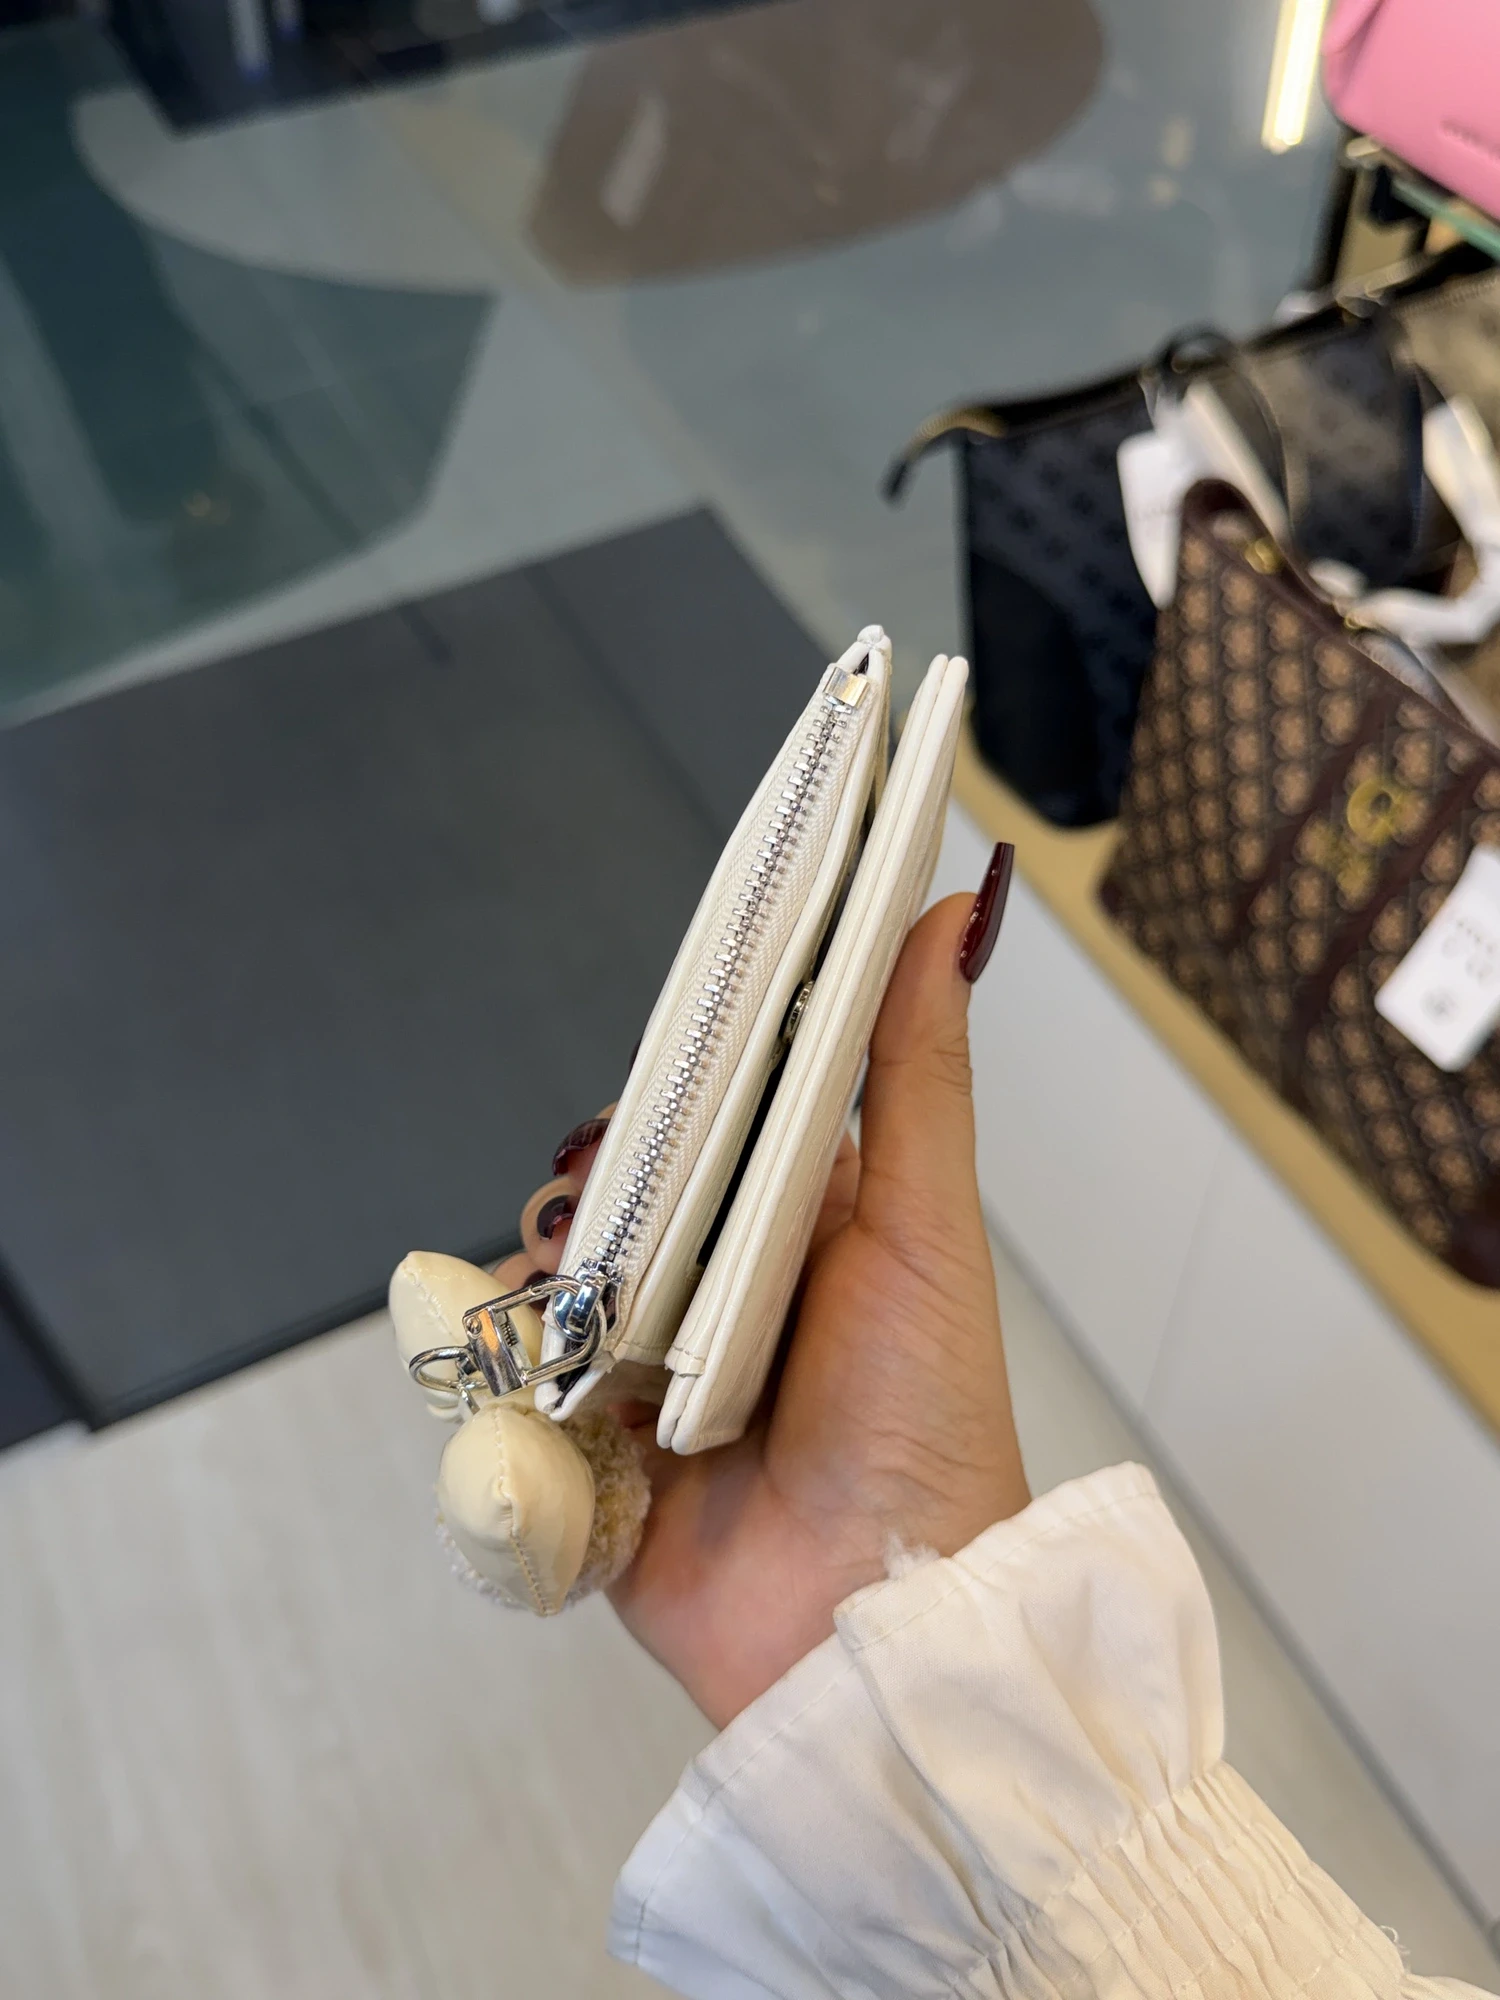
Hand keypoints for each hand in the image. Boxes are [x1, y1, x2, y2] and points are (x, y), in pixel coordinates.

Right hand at [497, 849, 1027, 1726]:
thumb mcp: (922, 1225)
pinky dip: (503, 1370)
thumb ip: (913, 1072)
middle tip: (590, 1201)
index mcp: (804, 1231)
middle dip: (591, 1194)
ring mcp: (655, 1383)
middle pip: (620, 1205)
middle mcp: (725, 1297)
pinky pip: (516, 1394)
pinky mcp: (594, 1463)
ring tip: (562, 1285)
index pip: (716, 1127)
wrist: (869, 1621)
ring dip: (544, 1279)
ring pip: (558, 1292)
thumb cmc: (925, 1419)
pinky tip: (520, 1355)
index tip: (645, 1072)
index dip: (672, 1093)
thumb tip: (951, 909)